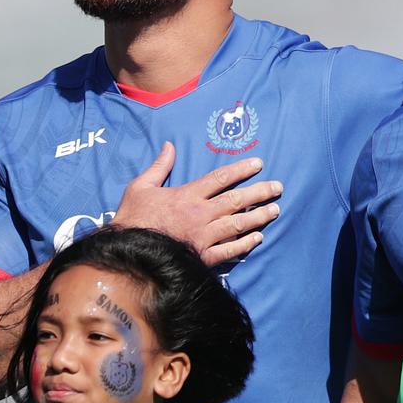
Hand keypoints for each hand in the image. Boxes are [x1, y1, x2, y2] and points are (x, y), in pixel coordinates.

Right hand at [112, 142, 282, 266]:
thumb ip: (159, 167)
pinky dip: (245, 244)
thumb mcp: (140, 187)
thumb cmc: (131, 219)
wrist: (124, 254)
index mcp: (187, 195)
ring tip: (275, 210)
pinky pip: (229, 250)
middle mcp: (200, 214)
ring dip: (259, 217)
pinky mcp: (202, 257)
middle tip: (278, 187)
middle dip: (260, 192)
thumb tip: (169, 145)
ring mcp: (203, 236)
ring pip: (238, 224)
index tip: (259, 164)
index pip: (221, 178)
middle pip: (237, 200)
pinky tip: (258, 238)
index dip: (242, 170)